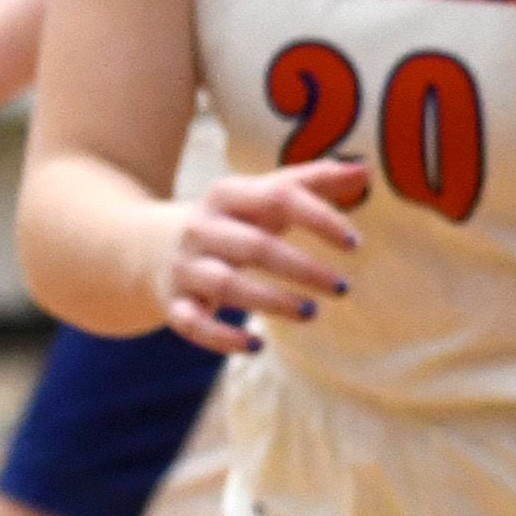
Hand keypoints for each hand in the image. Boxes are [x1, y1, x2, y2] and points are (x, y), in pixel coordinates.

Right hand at [161, 160, 368, 355]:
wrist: (150, 246)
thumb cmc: (233, 219)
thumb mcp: (265, 195)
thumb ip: (314, 182)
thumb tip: (365, 170)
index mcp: (228, 194)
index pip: (279, 198)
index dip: (320, 218)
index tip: (355, 243)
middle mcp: (202, 228)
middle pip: (255, 246)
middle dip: (302, 268)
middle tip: (342, 287)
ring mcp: (185, 267)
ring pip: (226, 286)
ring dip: (272, 302)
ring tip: (312, 313)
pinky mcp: (173, 303)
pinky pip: (193, 324)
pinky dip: (222, 338)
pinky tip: (258, 345)